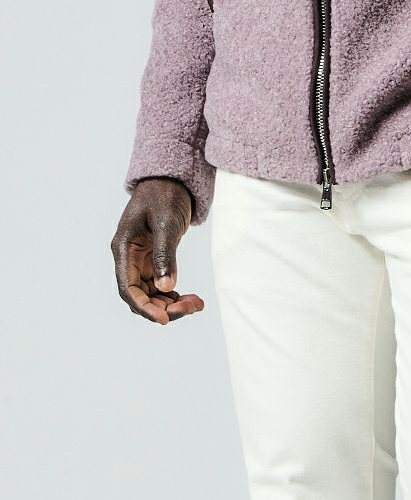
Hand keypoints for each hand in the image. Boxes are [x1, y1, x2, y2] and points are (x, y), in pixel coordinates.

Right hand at [111, 177, 204, 324]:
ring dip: (172, 305)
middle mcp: (128, 259)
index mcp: (124, 248)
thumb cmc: (164, 195)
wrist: (170, 180)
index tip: (165, 319)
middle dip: (164, 308)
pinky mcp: (153, 262)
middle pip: (140, 297)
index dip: (144, 308)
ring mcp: (140, 262)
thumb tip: (165, 287)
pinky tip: (193, 298)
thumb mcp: (166, 223)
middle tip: (192, 308)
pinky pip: (160, 288)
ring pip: (151, 296)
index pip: (127, 288)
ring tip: (198, 304)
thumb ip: (165, 255)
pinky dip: (175, 297)